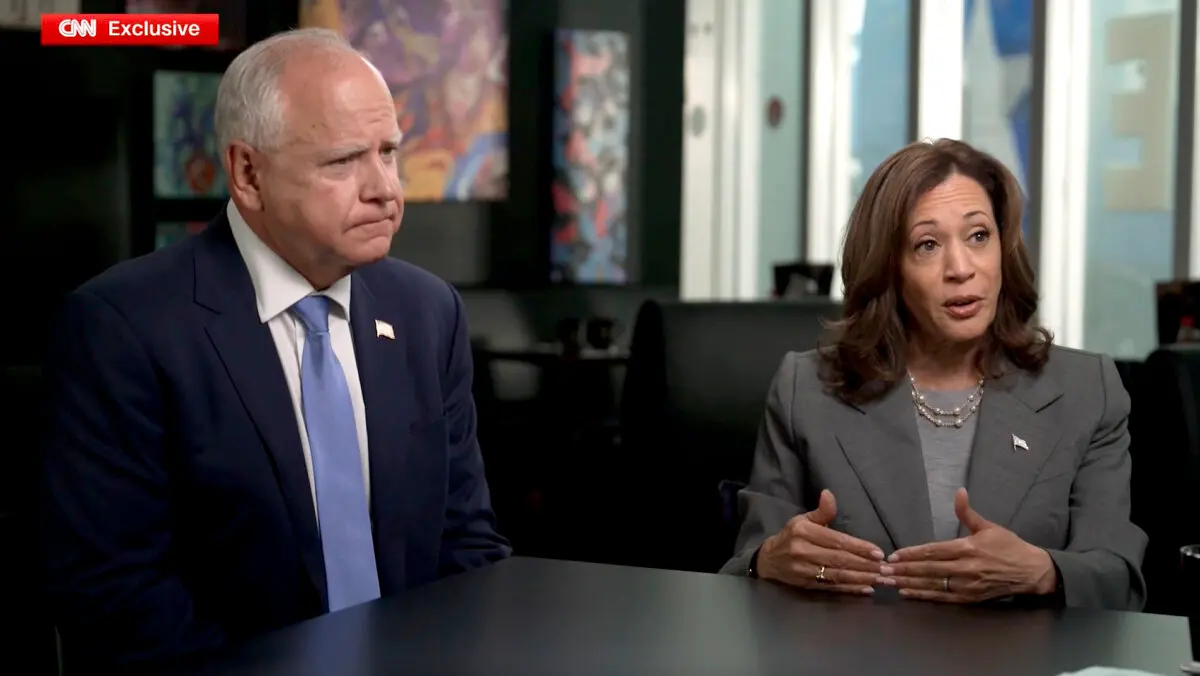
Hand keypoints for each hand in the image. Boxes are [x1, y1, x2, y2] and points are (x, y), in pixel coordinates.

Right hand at [757, 490, 885, 594]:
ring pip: (838, 575)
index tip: (879, 553)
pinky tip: (866, 588)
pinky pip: (833, 587)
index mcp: (803, 532)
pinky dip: (851, 589)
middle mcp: (803, 551)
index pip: (837, 541)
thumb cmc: (791, 537)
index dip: (859, 547)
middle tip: (886, 569)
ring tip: (881, 579)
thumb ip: (821, 512)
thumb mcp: (802, 519)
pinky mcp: (807, 585)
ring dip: (862, 578)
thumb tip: (829, 494)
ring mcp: (804, 570)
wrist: (768, 560)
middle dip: (866, 565)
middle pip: (840, 559)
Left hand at [880, 488, 1056, 602]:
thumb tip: (959, 492)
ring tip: (888, 582)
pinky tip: (907, 593)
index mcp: (968, 548)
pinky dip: (923, 596)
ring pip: (933, 584)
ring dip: (909, 583)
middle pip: (929, 569)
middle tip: (883, 570)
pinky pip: (943, 598)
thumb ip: (968, 513)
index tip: (894, 555)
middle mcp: (966, 568)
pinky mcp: (970, 598)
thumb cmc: (1009, 546)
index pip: (934, 551)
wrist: (1032, 572)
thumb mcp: (989, 527)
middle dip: (904, 570)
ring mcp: (967, 585)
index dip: (912, 553)